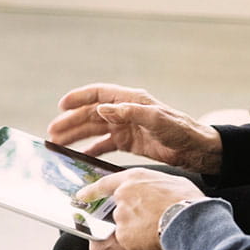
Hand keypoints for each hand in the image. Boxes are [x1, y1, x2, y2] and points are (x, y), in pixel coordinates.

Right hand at [48, 83, 222, 173]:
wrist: (197, 149)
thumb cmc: (181, 130)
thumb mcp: (156, 120)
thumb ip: (130, 113)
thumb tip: (103, 108)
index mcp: (131, 100)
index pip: (99, 94)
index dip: (79, 97)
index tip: (61, 105)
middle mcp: (126, 111)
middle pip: (92, 114)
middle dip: (71, 121)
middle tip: (52, 132)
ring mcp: (127, 127)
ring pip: (95, 130)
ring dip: (77, 135)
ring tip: (58, 143)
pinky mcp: (130, 142)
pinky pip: (105, 145)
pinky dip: (91, 149)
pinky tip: (80, 156)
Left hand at [76, 168, 204, 249]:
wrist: (188, 221)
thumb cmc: (186, 199)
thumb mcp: (171, 181)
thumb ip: (154, 185)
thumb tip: (154, 191)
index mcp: (133, 178)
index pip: (105, 184)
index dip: (91, 190)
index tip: (80, 196)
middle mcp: (122, 196)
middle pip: (120, 209)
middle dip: (132, 216)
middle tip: (152, 219)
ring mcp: (121, 216)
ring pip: (125, 226)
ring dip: (137, 229)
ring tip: (158, 227)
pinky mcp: (123, 235)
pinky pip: (129, 241)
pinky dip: (139, 243)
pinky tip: (154, 238)